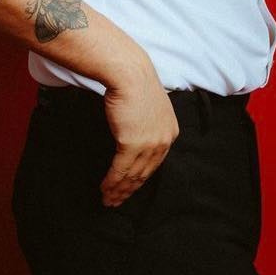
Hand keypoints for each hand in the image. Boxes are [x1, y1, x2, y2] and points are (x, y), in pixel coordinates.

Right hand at [100, 66, 179, 206]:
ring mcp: (149, 144)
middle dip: (129, 190)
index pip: (155, 162)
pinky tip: (105, 189)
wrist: (129, 73)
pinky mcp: (132, 144)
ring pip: (132, 175)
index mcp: (170, 131)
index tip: (131, 188)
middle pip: (145, 173)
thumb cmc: (136, 82)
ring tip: (108, 200)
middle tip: (117, 201)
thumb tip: (137, 132)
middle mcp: (163, 140)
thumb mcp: (151, 105)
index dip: (142, 178)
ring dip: (118, 190)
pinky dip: (111, 182)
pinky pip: (120, 169)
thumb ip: (148, 122)